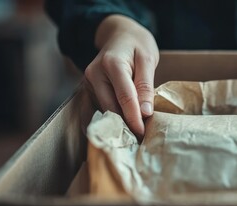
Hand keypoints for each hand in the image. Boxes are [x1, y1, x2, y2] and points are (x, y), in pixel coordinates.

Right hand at [84, 15, 158, 137]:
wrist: (119, 33)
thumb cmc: (137, 44)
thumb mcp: (148, 59)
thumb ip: (145, 85)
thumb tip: (145, 112)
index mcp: (111, 64)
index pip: (124, 98)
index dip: (134, 118)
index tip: (143, 133)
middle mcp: (94, 74)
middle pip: (110, 107)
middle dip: (126, 125)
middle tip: (142, 140)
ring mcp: (88, 81)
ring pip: (104, 110)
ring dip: (119, 123)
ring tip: (135, 135)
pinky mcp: (88, 88)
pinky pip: (99, 107)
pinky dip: (112, 117)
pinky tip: (123, 127)